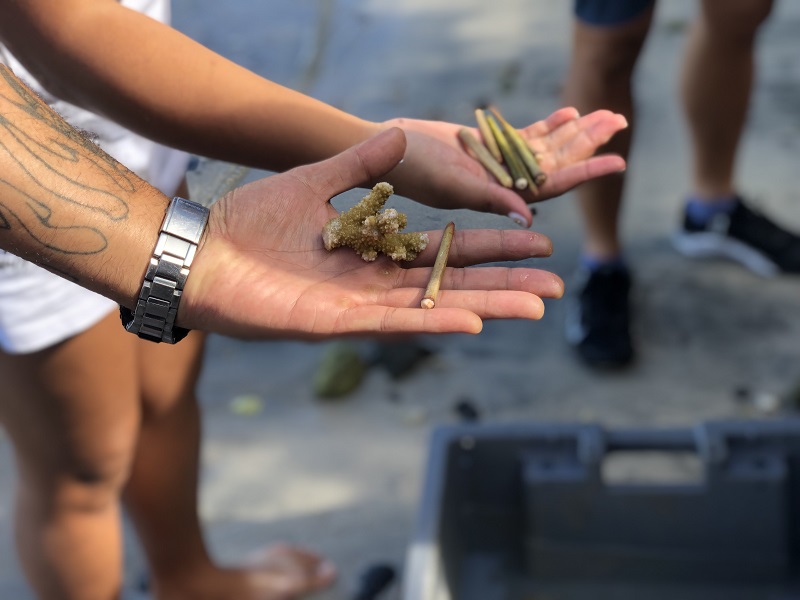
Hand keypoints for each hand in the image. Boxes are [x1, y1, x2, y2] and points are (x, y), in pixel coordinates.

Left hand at [183, 128, 563, 338]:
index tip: (533, 236)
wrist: (198, 251)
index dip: (488, 248)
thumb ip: (362, 163)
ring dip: (485, 306)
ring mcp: (357, 307)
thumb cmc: (250, 222)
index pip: (445, 252)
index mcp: (373, 252)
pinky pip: (391, 323)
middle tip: (554, 284)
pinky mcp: (333, 324)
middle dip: (503, 283)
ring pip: (432, 307)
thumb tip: (403, 134)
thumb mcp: (315, 181)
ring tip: (534, 305)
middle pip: (451, 284)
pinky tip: (473, 320)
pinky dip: (432, 320)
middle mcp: (374, 283)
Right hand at [381, 108, 627, 225]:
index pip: (550, 186)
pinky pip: (521, 137)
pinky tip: (568, 112)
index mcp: (497, 197)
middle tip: (619, 120)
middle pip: (553, 164)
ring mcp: (494, 164)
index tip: (618, 161)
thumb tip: (530, 216)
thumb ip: (489, 198)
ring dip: (573, 132)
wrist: (381, 149)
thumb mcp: (450, 183)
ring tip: (607, 114)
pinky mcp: (484, 147)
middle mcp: (500, 183)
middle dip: (586, 144)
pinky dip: (545, 125)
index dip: (585, 172)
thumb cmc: (408, 168)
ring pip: (542, 148)